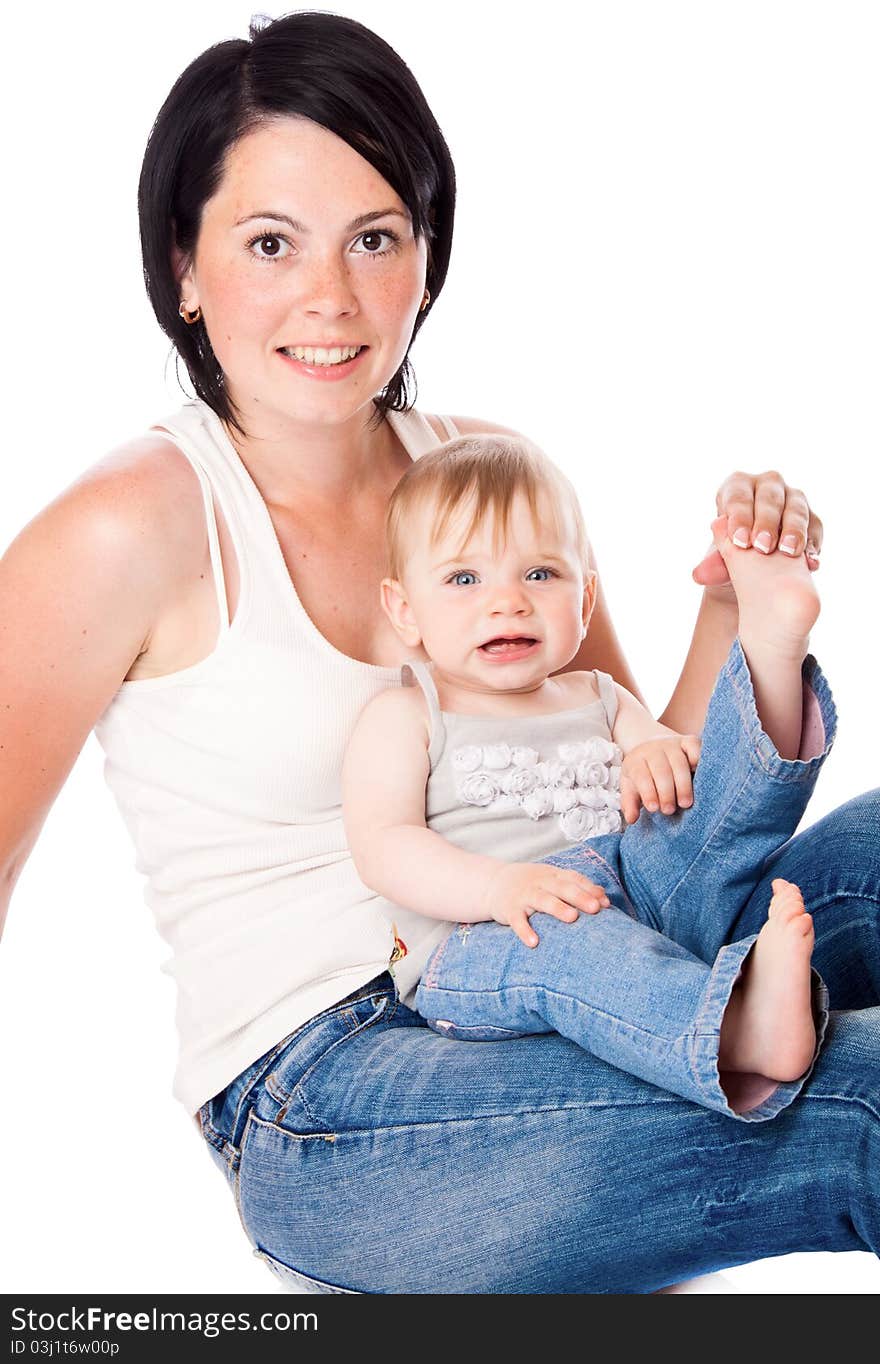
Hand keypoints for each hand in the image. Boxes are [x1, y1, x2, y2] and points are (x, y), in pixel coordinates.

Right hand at [482, 862, 610, 947]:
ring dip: (557, 908)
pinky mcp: (509, 909)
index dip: (589, 889)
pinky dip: (524, 930)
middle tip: (595, 908)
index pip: (574, 879)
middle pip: (562, 887)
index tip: (605, 903)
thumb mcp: (552, 880)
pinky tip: (534, 942)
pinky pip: (517, 920)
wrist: (493, 882)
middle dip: (579, 896)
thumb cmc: (532, 884)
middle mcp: (540, 882)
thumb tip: (605, 898)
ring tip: (572, 918)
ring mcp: (524, 895)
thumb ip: (577, 887)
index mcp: (553, 875)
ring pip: (542, 899)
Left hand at [620, 734, 701, 823]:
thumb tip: (632, 819)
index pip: (641, 775)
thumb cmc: (644, 774)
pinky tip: (700, 778)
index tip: (653, 809)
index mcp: (636, 760)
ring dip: (683, 784)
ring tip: (685, 803)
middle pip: (661, 770)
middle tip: (669, 810)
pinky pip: (695, 748)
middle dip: (666, 792)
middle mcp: (653, 749)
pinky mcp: (688, 741)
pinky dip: (699, 761)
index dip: (647, 792)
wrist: (654, 749)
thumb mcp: (632, 787)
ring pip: (679, 763)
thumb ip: (630, 803)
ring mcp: (672, 744)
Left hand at [692, 471, 821, 587]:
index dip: (740, 516)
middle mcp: (767, 486)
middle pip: (770, 497)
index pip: (738, 496)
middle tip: (762, 548)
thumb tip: (700, 574)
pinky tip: (810, 563)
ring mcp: (792, 500)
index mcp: (737, 486)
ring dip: (795, 530)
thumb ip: (714, 564)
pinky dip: (813, 545)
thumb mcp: (719, 561)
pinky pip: (815, 528)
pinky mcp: (811, 520)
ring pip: (797, 508)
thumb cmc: (730, 557)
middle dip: (767, 522)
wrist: (753, 575)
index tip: (740, 542)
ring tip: (788, 552)